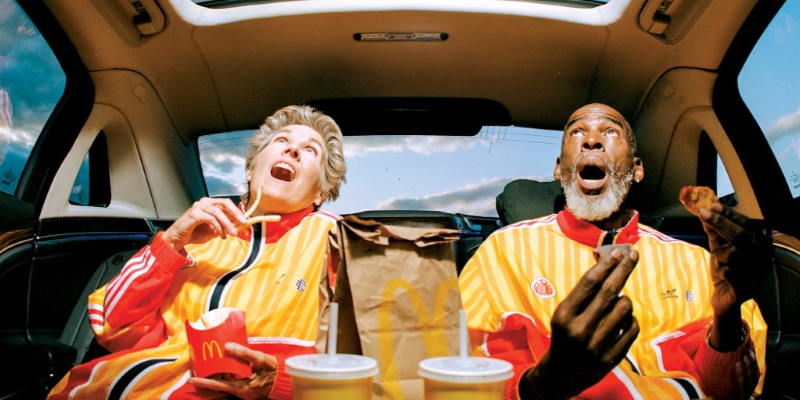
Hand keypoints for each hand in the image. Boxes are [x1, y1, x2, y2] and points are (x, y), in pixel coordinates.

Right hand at [162, 198, 245, 251]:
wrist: (177, 239)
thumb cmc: (193, 233)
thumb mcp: (213, 231)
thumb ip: (224, 227)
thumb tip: (238, 227)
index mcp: (209, 204)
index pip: (226, 203)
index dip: (236, 211)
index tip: (244, 220)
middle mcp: (204, 202)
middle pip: (224, 203)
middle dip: (235, 213)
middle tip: (243, 222)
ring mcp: (198, 207)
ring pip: (218, 212)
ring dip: (227, 224)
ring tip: (232, 234)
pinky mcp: (194, 214)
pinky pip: (211, 219)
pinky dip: (218, 227)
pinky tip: (220, 235)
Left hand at [189, 342, 277, 399]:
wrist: (288, 382)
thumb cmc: (276, 372)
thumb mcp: (261, 360)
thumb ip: (245, 353)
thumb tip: (227, 347)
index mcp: (242, 389)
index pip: (218, 386)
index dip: (203, 383)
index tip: (191, 380)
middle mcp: (241, 393)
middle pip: (219, 387)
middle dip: (208, 379)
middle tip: (199, 370)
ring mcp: (244, 392)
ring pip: (226, 385)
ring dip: (219, 376)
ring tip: (212, 365)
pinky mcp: (248, 389)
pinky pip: (233, 383)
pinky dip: (229, 376)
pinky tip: (228, 367)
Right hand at [520, 245, 639, 399]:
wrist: (560, 374)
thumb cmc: (563, 336)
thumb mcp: (564, 314)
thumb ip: (584, 295)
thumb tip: (607, 267)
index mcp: (564, 315)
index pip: (589, 284)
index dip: (606, 265)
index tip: (618, 252)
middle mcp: (580, 328)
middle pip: (609, 291)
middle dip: (623, 269)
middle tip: (633, 254)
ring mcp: (597, 344)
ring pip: (624, 308)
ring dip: (624, 300)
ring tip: (616, 304)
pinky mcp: (611, 357)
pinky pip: (632, 328)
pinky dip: (630, 320)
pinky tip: (622, 321)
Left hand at [699, 202, 770, 349]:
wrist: (725, 301)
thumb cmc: (724, 272)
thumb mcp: (718, 250)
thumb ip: (714, 234)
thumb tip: (705, 212)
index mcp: (760, 247)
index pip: (747, 225)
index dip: (731, 215)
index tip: (714, 205)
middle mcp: (763, 259)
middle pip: (743, 235)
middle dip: (721, 222)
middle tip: (703, 213)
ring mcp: (757, 274)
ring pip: (734, 254)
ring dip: (719, 253)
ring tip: (716, 259)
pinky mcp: (747, 289)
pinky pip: (730, 273)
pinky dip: (722, 269)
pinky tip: (721, 272)